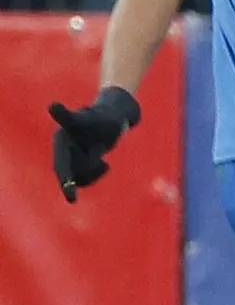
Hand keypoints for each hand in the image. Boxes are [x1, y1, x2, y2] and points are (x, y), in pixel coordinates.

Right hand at [49, 87, 140, 202]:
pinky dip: (96, 174)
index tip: (72, 199)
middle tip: (103, 164)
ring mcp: (71, 156)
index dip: (66, 182)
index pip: (61, 166)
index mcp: (61, 140)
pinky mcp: (80, 160)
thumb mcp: (88, 119)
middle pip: (72, 174)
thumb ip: (68, 117)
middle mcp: (63, 149)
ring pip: (79, 178)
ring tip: (104, 163)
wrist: (114, 116)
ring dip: (93, 174)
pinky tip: (105, 164)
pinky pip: (85, 178)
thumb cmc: (102, 116)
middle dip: (89, 173)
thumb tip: (52, 105)